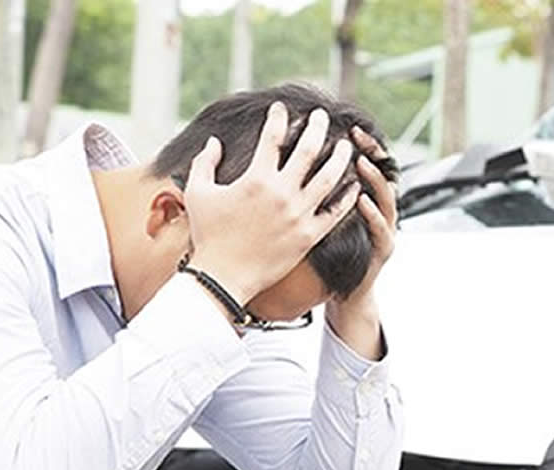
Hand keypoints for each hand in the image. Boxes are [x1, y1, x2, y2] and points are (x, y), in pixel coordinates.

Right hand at [183, 102, 359, 304]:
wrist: (223, 276)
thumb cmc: (207, 235)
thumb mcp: (198, 193)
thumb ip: (205, 162)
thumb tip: (215, 141)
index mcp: (255, 178)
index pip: (272, 137)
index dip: (278, 118)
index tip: (282, 108)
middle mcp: (282, 193)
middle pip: (308, 150)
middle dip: (317, 127)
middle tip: (322, 116)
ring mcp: (299, 215)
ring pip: (328, 178)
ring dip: (340, 158)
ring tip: (346, 145)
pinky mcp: (309, 235)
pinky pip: (335, 212)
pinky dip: (347, 197)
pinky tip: (355, 185)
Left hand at [326, 127, 396, 359]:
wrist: (348, 291)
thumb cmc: (332, 254)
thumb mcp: (326, 219)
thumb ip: (318, 191)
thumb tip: (290, 161)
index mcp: (361, 200)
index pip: (364, 163)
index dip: (357, 144)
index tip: (340, 124)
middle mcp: (378, 210)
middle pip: (380, 172)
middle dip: (370, 152)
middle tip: (355, 134)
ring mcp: (384, 228)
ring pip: (385, 199)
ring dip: (373, 179)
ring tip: (361, 163)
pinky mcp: (383, 249)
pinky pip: (381, 229)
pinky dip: (373, 215)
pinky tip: (362, 200)